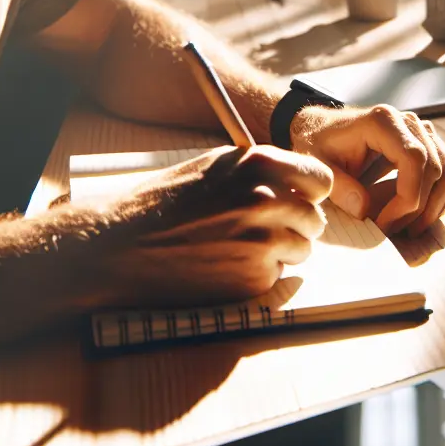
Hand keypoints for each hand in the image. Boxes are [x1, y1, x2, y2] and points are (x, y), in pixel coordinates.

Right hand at [66, 145, 332, 308]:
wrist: (124, 245)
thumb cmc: (165, 201)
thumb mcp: (216, 166)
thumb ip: (260, 170)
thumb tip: (298, 180)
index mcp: (260, 165)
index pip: (320, 179)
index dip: (311, 191)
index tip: (302, 198)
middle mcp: (268, 201)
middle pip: (314, 219)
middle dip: (296, 225)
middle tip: (265, 227)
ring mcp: (264, 243)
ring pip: (301, 250)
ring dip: (280, 251)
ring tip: (239, 246)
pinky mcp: (254, 280)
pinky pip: (275, 276)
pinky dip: (258, 274)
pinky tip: (225, 265)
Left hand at [289, 105, 444, 236]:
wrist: (322, 128)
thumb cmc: (318, 144)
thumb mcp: (317, 165)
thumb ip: (338, 187)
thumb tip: (364, 211)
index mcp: (383, 121)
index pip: (415, 160)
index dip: (408, 198)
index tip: (385, 224)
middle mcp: (409, 122)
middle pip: (437, 170)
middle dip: (419, 210)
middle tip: (390, 232)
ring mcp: (423, 131)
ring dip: (433, 208)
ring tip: (404, 228)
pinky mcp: (430, 145)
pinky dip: (438, 200)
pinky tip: (412, 215)